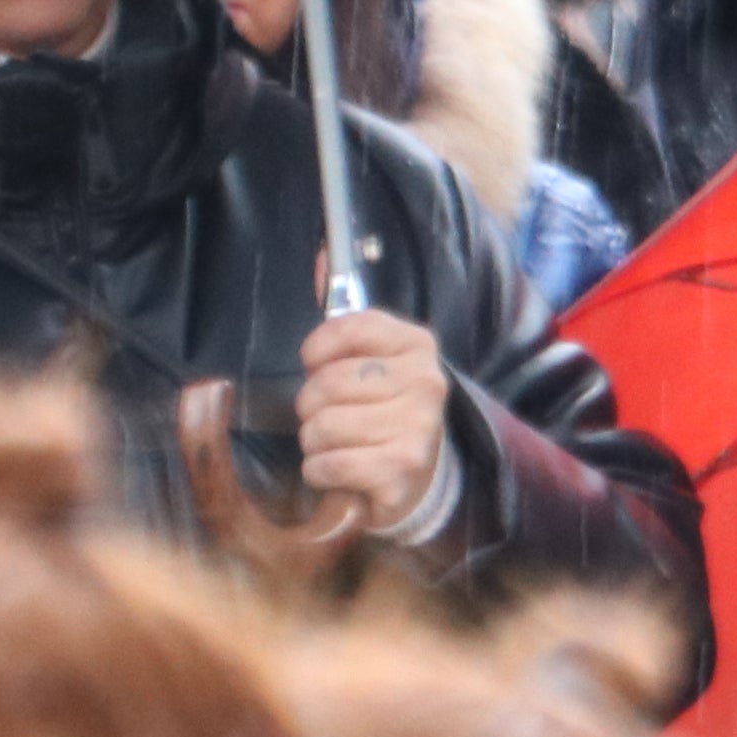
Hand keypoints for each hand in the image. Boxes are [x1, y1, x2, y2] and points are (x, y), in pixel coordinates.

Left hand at [295, 305, 452, 532]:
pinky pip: (331, 464)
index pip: (347, 329)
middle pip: (329, 382)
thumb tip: (322, 258)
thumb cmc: (382, 411)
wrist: (417, 478)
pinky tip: (334, 470)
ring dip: (313, 441)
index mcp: (417, 345)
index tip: (316, 367)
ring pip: (324, 425)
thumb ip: (346, 317)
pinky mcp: (403, 471)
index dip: (316, 352)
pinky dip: (319, 471)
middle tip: (325, 416)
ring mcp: (418, 429)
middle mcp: (425, 383)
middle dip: (310, 405)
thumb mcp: (372, 359)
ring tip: (332, 446)